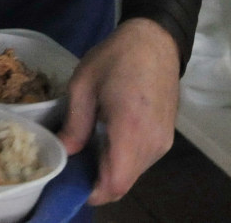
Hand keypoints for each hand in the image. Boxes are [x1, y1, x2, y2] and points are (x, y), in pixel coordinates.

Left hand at [57, 17, 180, 204]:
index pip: (115, 182)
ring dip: (111, 169)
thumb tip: (63, 151)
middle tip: (74, 164)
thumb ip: (74, 123)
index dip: (93, 191)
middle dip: (97, 180)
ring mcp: (163, 143)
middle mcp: (151, 143)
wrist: (155, 40)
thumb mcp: (83, 84)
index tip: (72, 181)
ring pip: (133, 174)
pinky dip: (124, 159)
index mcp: (130, 129)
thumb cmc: (116, 57)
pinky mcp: (167, 138)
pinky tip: (109, 139)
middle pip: (123, 183)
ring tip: (89, 148)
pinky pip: (142, 161)